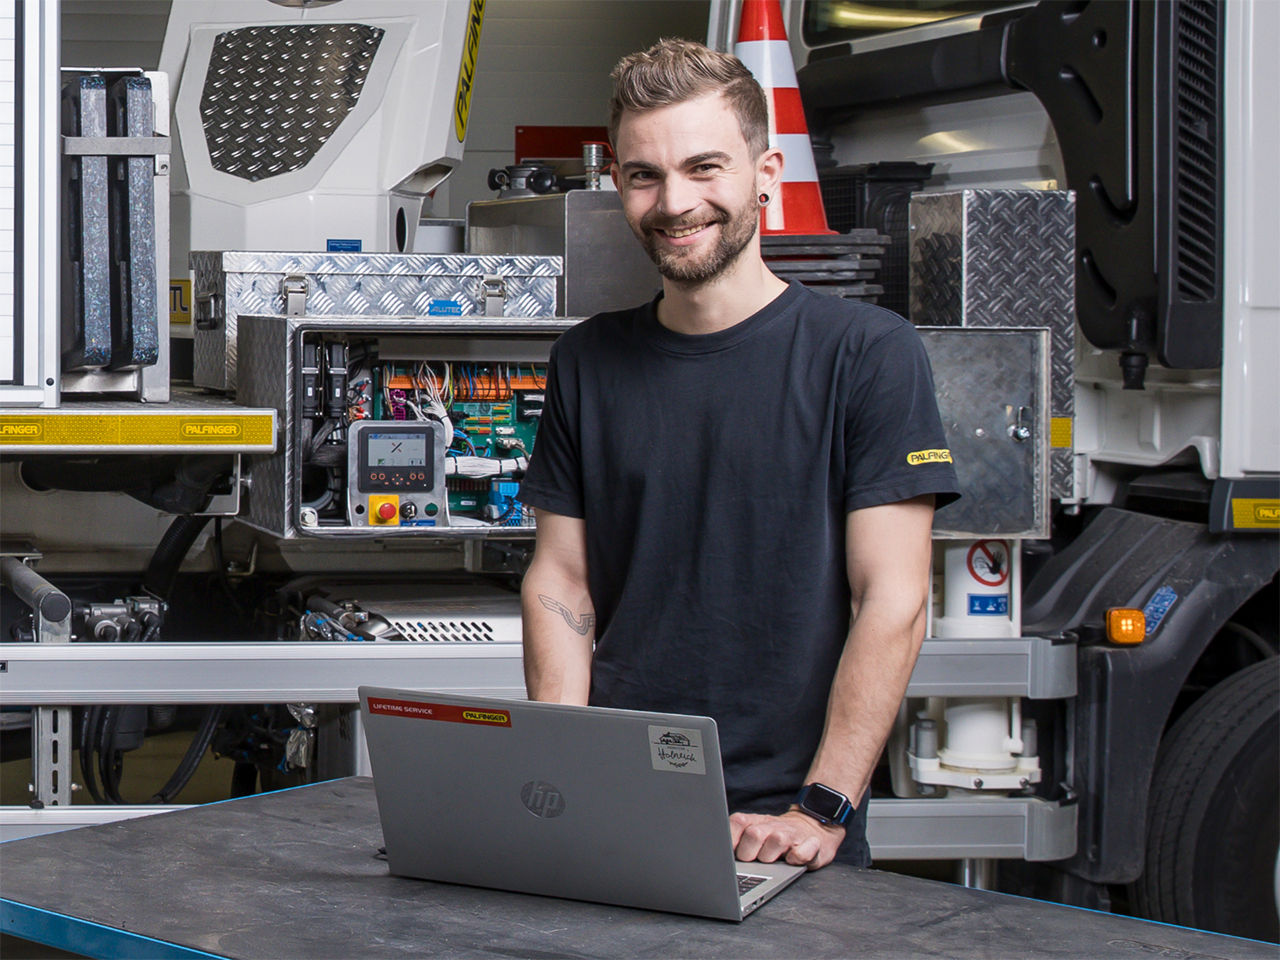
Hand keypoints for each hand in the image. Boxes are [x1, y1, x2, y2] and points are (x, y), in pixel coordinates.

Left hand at [729, 809, 845, 869]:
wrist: (811, 827)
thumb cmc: (774, 837)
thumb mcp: (755, 832)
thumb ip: (737, 839)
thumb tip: (715, 853)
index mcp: (755, 822)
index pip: (737, 822)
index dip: (731, 839)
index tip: (727, 854)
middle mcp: (772, 825)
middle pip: (754, 834)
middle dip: (749, 853)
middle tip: (752, 861)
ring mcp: (792, 834)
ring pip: (777, 840)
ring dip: (771, 856)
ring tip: (772, 862)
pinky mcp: (811, 844)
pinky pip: (801, 853)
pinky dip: (796, 858)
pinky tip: (792, 860)